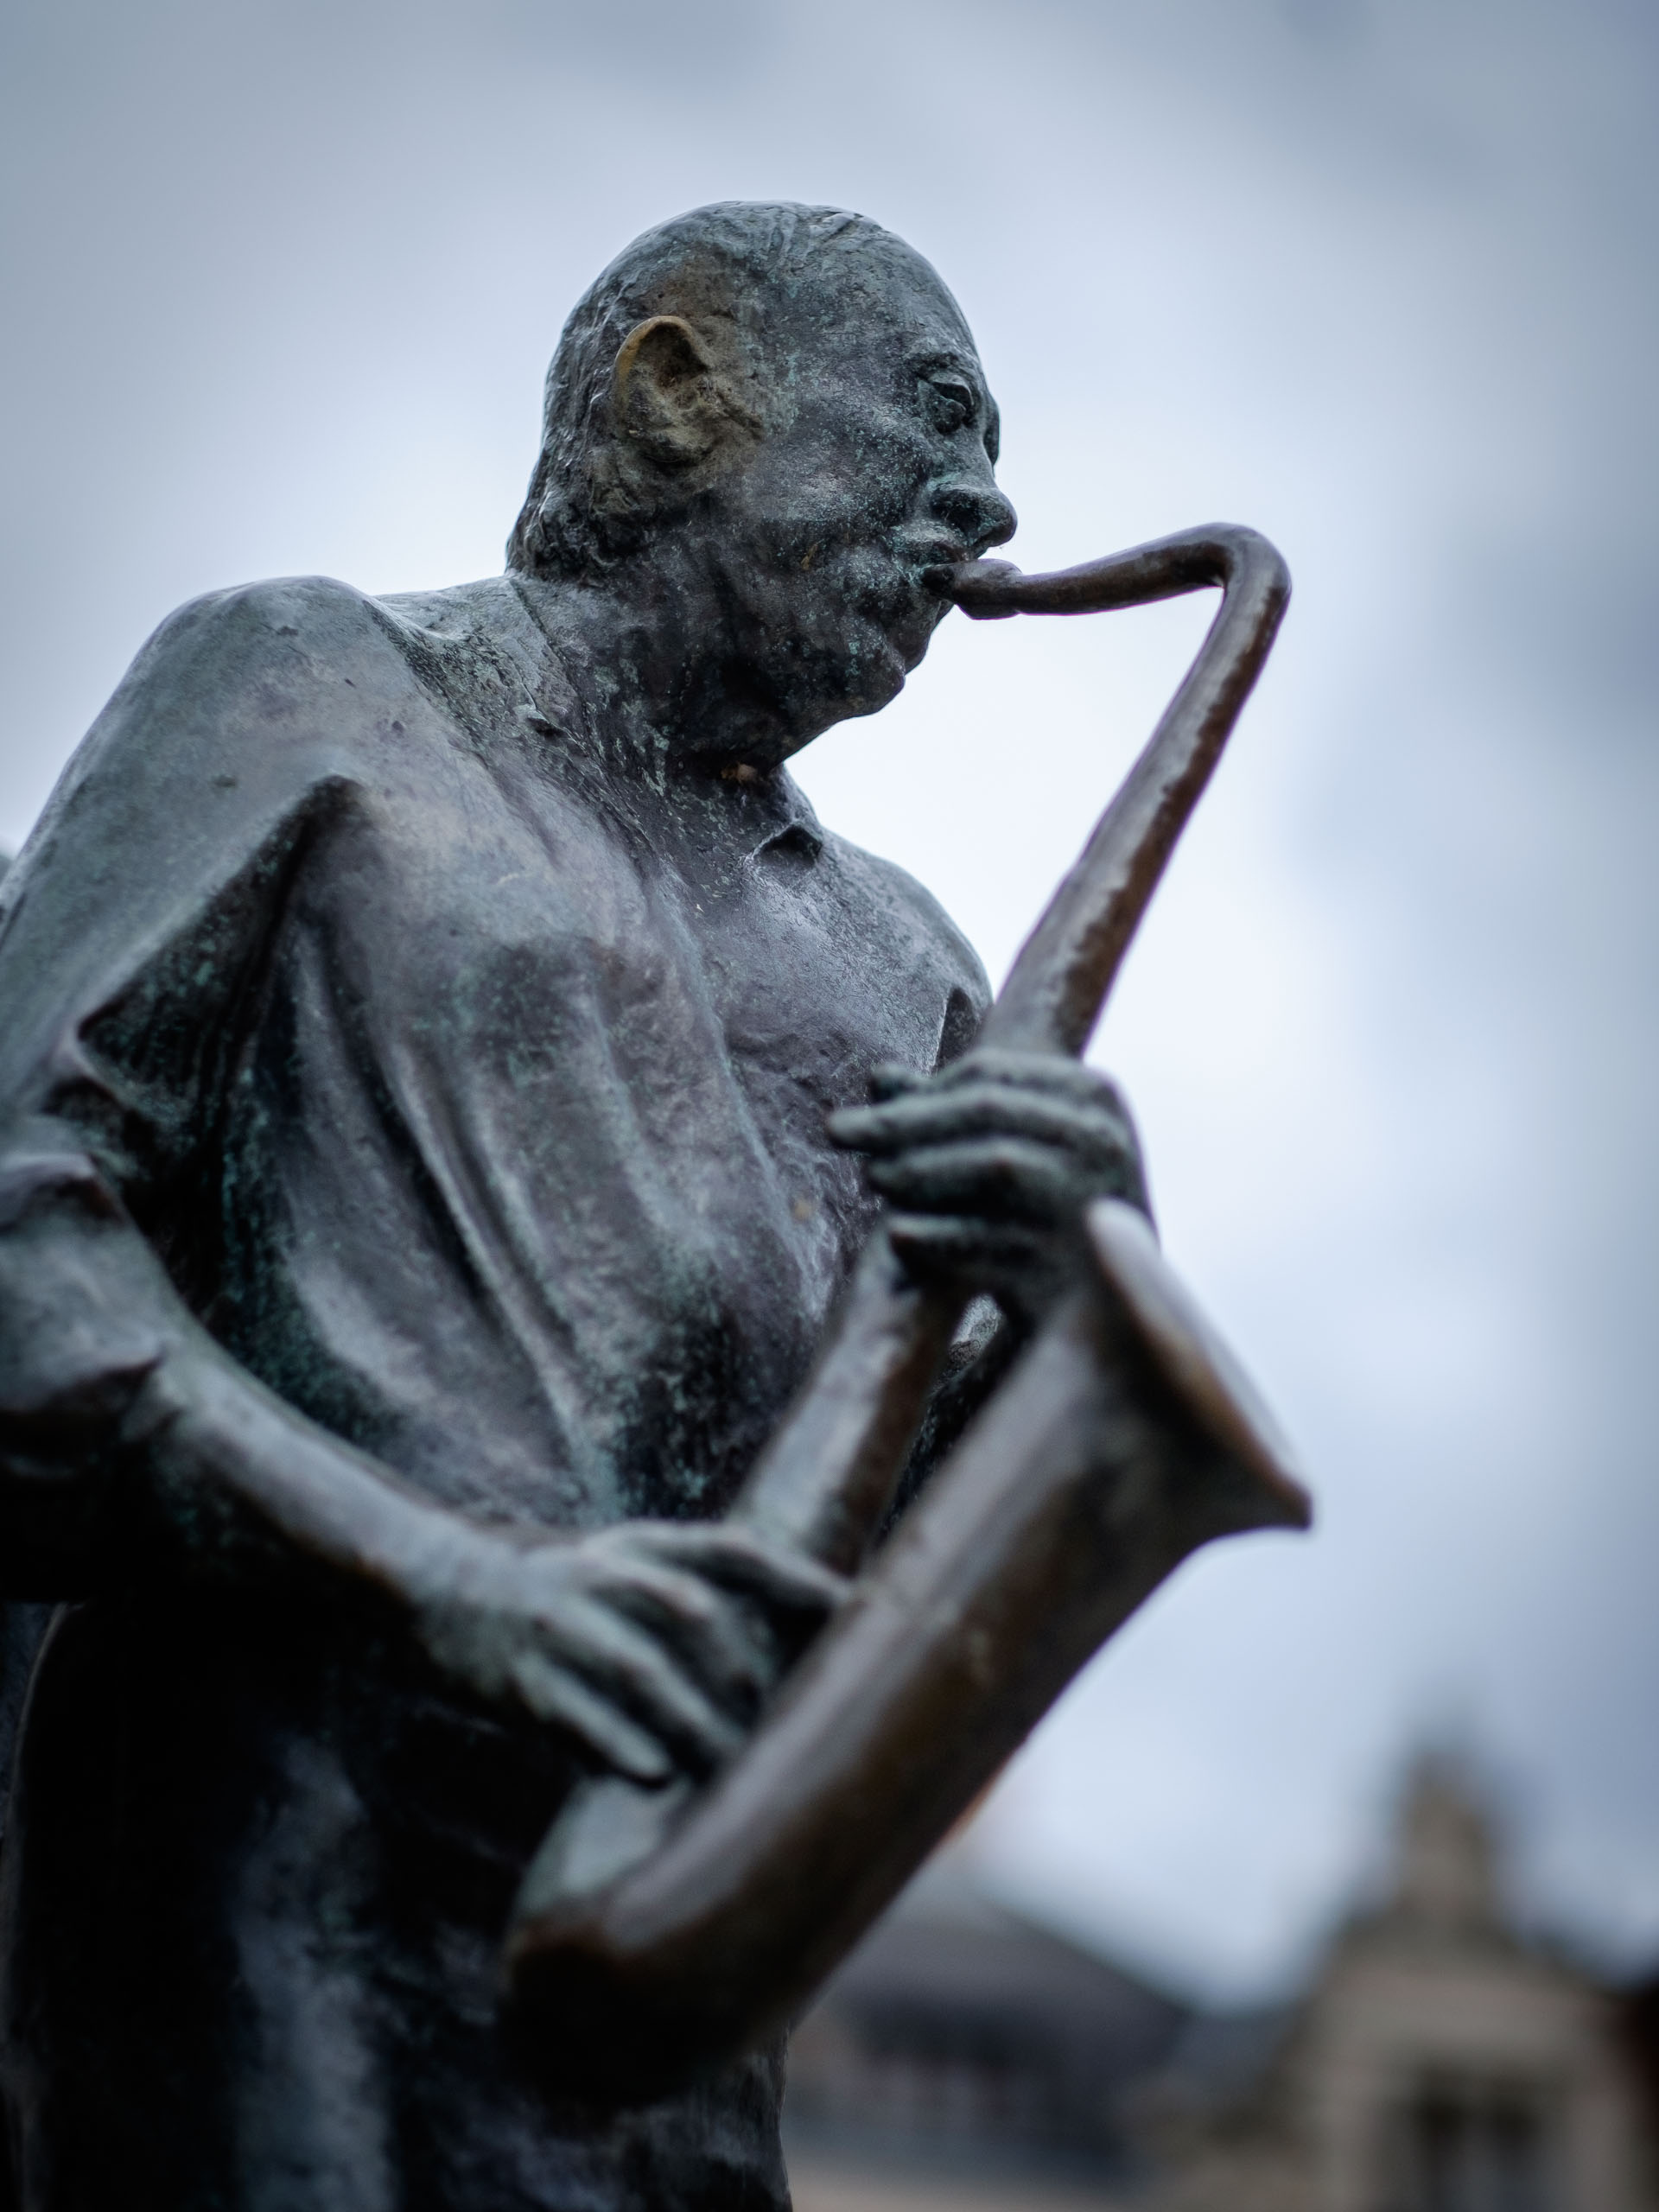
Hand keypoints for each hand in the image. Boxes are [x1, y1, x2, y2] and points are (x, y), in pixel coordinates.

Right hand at [412, 1519, 844, 1783]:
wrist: (429, 1582)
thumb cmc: (547, 1592)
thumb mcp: (615, 1568)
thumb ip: (685, 1598)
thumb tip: (778, 1656)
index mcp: (638, 1546)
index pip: (733, 1552)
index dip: (796, 1579)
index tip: (854, 1609)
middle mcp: (604, 1575)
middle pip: (696, 1617)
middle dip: (749, 1675)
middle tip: (795, 1730)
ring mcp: (558, 1624)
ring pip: (642, 1673)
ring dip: (695, 1725)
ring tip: (735, 1770)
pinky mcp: (514, 1677)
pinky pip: (573, 1714)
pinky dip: (615, 1744)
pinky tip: (653, 1776)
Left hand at [828, 1047, 1150, 1325]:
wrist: (1112, 1315)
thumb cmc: (1046, 1218)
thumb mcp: (1004, 1154)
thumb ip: (945, 1113)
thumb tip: (877, 1075)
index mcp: (1094, 1097)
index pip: (988, 1075)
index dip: (913, 1094)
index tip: (857, 1117)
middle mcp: (1107, 1140)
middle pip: (985, 1111)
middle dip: (903, 1124)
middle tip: (838, 1135)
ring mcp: (1102, 1198)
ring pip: (996, 1164)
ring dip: (919, 1170)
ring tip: (873, 1180)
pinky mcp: (1087, 1260)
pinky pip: (999, 1238)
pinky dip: (942, 1235)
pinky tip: (899, 1236)